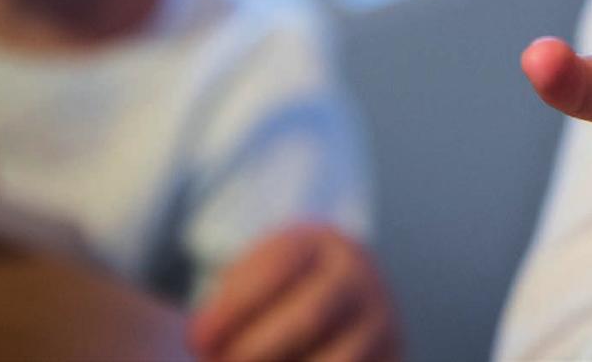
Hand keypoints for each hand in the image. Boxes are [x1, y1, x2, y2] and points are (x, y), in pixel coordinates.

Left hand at [186, 224, 399, 361]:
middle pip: (309, 316)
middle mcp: (361, 277)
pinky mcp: (394, 359)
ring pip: (339, 359)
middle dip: (256, 348)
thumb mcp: (259, 271)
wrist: (344, 289)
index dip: (232, 308)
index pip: (277, 269)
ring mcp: (384, 321)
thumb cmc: (284, 284)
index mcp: (322, 241)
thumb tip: (200, 341)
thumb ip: (233, 299)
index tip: (196, 337)